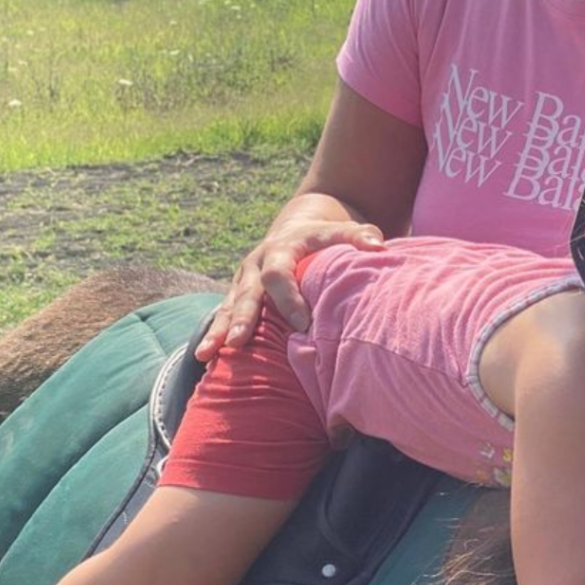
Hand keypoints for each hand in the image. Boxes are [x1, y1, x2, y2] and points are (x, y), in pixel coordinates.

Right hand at [194, 219, 385, 360]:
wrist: (298, 227)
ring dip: (218, 330)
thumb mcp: (341, 230)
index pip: (280, 274)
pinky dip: (213, 334)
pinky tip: (204, 358)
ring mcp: (244, 279)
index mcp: (282, 249)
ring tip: (208, 353)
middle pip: (247, 291)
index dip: (289, 298)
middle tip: (239, 341)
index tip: (302, 324)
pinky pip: (221, 315)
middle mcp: (257, 263)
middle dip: (242, 317)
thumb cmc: (326, 238)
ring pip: (228, 305)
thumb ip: (360, 236)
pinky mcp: (238, 293)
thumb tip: (379, 246)